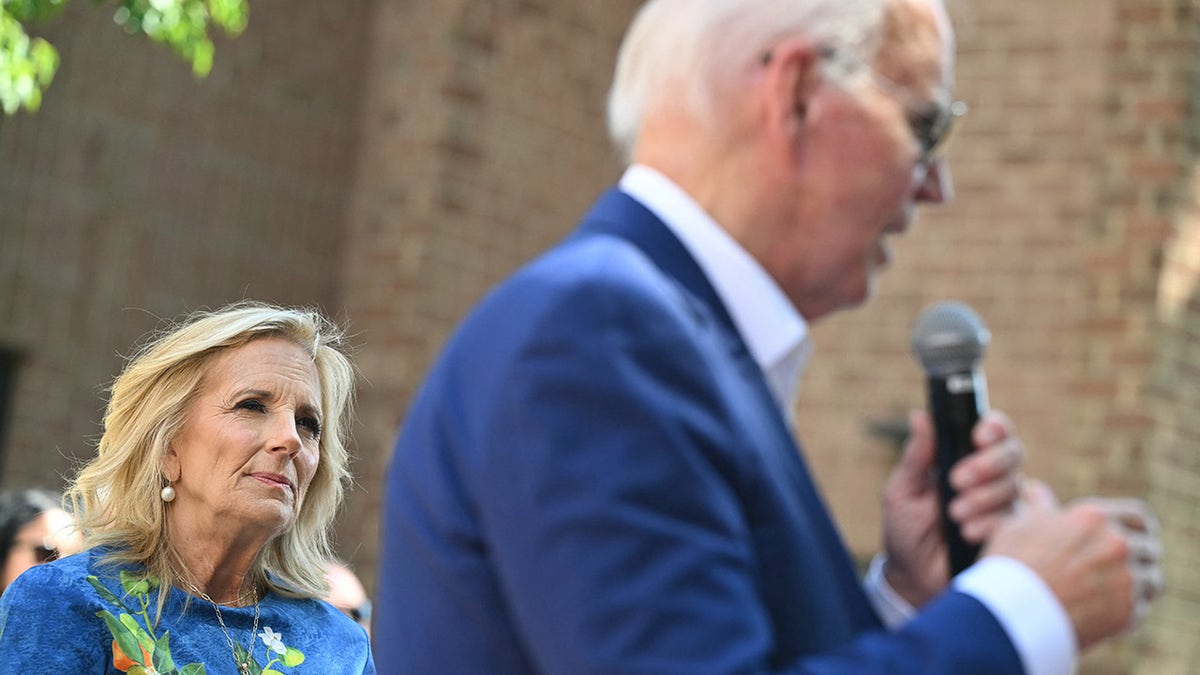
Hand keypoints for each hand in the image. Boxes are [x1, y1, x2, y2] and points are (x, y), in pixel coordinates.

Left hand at [881, 410, 1024, 606]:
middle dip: (987, 463)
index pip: (991, 431)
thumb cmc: (905, 529)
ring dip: (983, 498)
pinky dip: (990, 523)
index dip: (993, 427)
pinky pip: (1016, 521)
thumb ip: (916, 457)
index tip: (978, 435)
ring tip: (954, 514)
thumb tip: (920, 416)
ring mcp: (1004, 506)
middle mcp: (990, 478)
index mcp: (963, 458)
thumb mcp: (902, 491)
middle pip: (1012, 453)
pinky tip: (967, 533)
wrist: (913, 578)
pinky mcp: (1012, 535)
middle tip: (957, 480)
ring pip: (1014, 486)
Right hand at [985, 485, 1163, 648]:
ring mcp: (1125, 578)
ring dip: (1136, 585)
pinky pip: (1140, 608)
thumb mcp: (1018, 525)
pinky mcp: (1127, 612)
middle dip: (1136, 558)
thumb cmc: (1009, 565)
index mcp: (1093, 518)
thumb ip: (1037, 506)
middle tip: (1116, 570)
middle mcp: (1116, 544)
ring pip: (1150, 580)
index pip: (1138, 517)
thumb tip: (1034, 490)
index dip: (1137, 528)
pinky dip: (1125, 610)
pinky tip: (1101, 611)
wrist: (1010, 613)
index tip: (1131, 538)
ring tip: (1110, 593)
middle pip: (1148, 549)